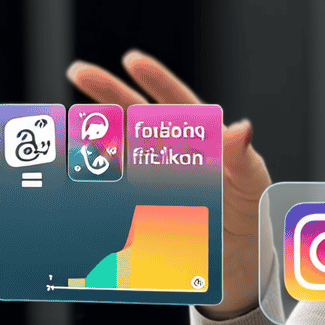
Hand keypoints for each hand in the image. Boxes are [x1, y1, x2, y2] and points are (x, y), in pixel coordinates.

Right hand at [65, 49, 270, 317]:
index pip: (176, 104)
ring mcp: (152, 180)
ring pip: (117, 151)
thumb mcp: (253, 184)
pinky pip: (114, 193)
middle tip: (80, 72)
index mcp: (199, 140)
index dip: (155, 81)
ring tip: (71, 127)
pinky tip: (76, 178)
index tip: (133, 60)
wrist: (239, 263)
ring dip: (93, 138)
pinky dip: (94, 185)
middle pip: (136, 118)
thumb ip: (242, 158)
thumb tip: (241, 128)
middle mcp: (170, 154)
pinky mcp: (141, 209)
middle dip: (108, 94)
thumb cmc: (250, 214)